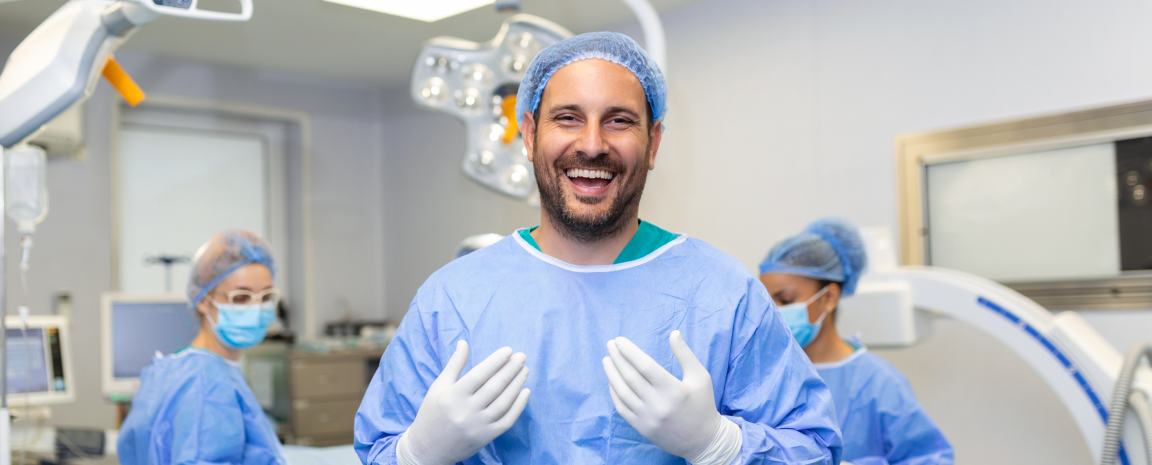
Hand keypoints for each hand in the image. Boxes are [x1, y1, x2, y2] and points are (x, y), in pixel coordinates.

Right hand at [399, 341, 530, 464]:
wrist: (427, 449)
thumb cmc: (432, 413)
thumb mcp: (438, 387)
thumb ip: (454, 365)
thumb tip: (463, 342)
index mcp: (452, 396)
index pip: (479, 375)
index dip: (495, 361)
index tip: (508, 350)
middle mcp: (466, 411)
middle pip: (494, 387)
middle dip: (511, 370)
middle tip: (522, 357)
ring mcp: (477, 426)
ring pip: (504, 403)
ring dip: (517, 385)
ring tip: (524, 370)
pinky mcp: (486, 437)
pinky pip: (507, 420)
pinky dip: (519, 406)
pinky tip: (525, 392)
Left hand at [602, 331, 740, 463]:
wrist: (702, 440)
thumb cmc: (702, 404)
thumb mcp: (700, 377)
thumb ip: (685, 354)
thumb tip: (673, 333)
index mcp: (673, 390)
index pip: (645, 366)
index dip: (630, 351)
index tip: (619, 340)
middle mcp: (658, 405)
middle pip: (630, 377)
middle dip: (617, 358)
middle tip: (610, 345)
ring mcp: (647, 418)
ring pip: (622, 392)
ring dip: (612, 373)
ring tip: (607, 360)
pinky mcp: (641, 428)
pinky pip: (621, 408)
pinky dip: (614, 392)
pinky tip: (612, 380)